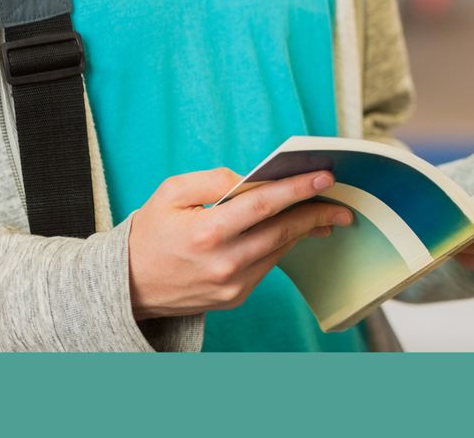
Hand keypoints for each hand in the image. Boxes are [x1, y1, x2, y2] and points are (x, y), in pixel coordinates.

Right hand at [127, 168, 352, 319]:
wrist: (132, 284)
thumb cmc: (151, 231)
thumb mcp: (170, 192)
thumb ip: (212, 181)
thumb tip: (250, 180)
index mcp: (207, 231)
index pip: (263, 204)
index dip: (296, 189)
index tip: (323, 177)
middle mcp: (224, 262)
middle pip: (282, 230)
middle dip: (315, 212)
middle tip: (342, 200)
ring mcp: (233, 285)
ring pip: (279, 249)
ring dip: (304, 230)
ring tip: (326, 215)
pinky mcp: (236, 297)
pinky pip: (267, 265)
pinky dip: (280, 245)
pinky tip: (291, 232)